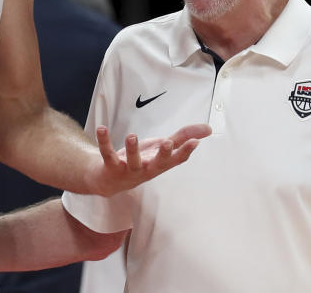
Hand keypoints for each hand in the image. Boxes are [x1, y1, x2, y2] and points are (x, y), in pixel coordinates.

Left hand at [88, 123, 211, 196]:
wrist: (109, 181)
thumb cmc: (141, 161)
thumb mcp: (162, 148)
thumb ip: (183, 137)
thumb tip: (208, 129)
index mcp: (161, 164)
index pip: (176, 160)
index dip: (185, 151)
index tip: (195, 142)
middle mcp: (146, 169)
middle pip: (158, 164)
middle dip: (163, 154)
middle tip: (168, 143)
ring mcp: (128, 170)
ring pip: (132, 162)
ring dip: (132, 149)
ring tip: (132, 136)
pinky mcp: (110, 167)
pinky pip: (107, 154)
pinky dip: (104, 142)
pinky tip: (102, 129)